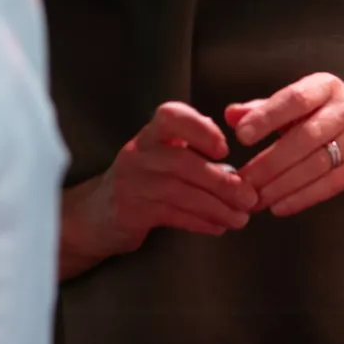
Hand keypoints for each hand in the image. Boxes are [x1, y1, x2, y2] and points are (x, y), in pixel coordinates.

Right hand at [59, 102, 256, 278]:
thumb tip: (230, 163)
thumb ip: (189, 152)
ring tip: (240, 218)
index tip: (224, 149)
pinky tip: (218, 227)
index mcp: (149, 136)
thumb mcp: (158, 159)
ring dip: (216, 206)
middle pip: (181, 160)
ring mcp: (131, 183)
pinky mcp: (130, 211)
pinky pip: (172, 215)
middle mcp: (137, 154)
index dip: (200, 128)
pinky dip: (200, 222)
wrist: (94, 217)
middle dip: (220, 180)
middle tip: (249, 197)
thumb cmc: (139, 184)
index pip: (170, 116)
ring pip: (179, 191)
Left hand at [228, 74, 343, 217]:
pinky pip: (332, 184)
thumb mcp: (302, 106)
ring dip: (282, 185)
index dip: (267, 116)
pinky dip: (302, 197)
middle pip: (304, 138)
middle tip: (242, 182)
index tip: (241, 135)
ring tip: (256, 199)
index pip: (295, 99)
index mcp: (326, 86)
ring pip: (316, 164)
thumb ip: (265, 109)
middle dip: (270, 163)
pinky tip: (279, 206)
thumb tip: (230, 115)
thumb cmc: (330, 117)